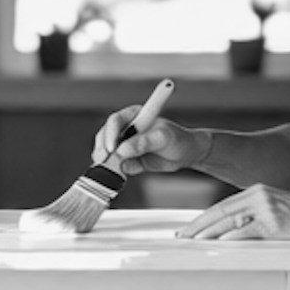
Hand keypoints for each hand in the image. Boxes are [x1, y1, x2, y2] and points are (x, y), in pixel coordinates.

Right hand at [92, 108, 209, 176]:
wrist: (187, 154)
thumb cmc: (178, 139)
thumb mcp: (163, 138)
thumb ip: (144, 142)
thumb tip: (122, 150)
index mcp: (135, 115)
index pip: (116, 120)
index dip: (110, 133)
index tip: (112, 148)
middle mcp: (127, 128)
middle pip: (105, 136)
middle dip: (102, 148)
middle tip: (103, 161)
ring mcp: (125, 144)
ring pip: (106, 151)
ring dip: (104, 160)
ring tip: (107, 170)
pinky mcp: (127, 159)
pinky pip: (114, 164)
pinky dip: (110, 170)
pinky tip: (113, 175)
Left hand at [177, 183, 289, 240]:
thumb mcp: (276, 208)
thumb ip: (255, 215)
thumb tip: (233, 231)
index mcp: (257, 191)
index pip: (223, 205)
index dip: (204, 218)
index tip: (189, 228)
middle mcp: (258, 195)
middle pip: (220, 212)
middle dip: (198, 226)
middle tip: (182, 237)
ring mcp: (266, 208)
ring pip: (229, 221)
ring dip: (208, 234)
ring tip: (192, 244)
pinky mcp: (274, 223)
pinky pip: (246, 232)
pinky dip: (230, 239)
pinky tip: (218, 246)